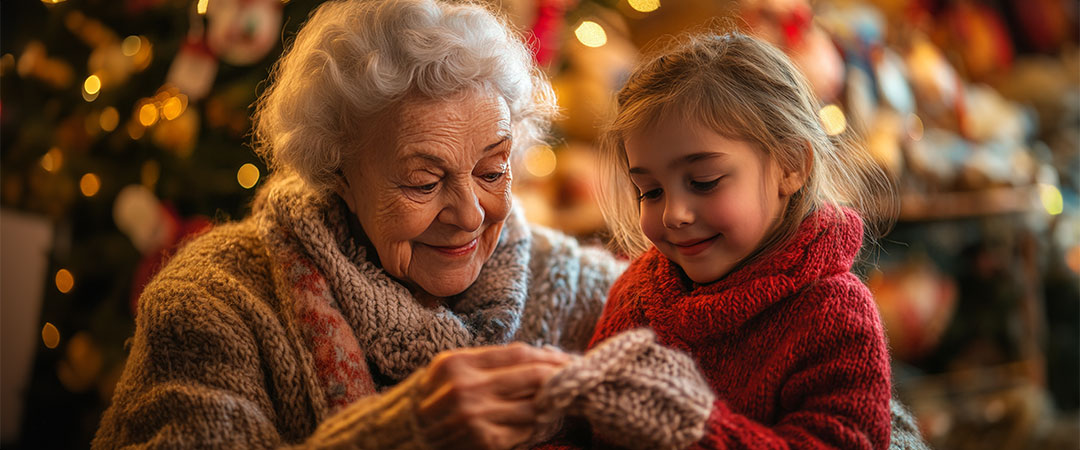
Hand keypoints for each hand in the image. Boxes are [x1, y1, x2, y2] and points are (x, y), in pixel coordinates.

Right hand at [415, 342, 570, 449]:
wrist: (402, 437)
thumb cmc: (430, 399)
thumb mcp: (450, 370)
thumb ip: (488, 362)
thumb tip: (539, 358)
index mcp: (458, 365)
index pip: (519, 353)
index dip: (549, 355)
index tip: (568, 358)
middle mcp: (467, 390)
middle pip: (532, 376)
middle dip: (561, 375)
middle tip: (578, 376)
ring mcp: (476, 419)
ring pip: (534, 405)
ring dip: (555, 402)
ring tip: (566, 397)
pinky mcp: (485, 443)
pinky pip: (525, 430)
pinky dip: (539, 424)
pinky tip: (545, 420)